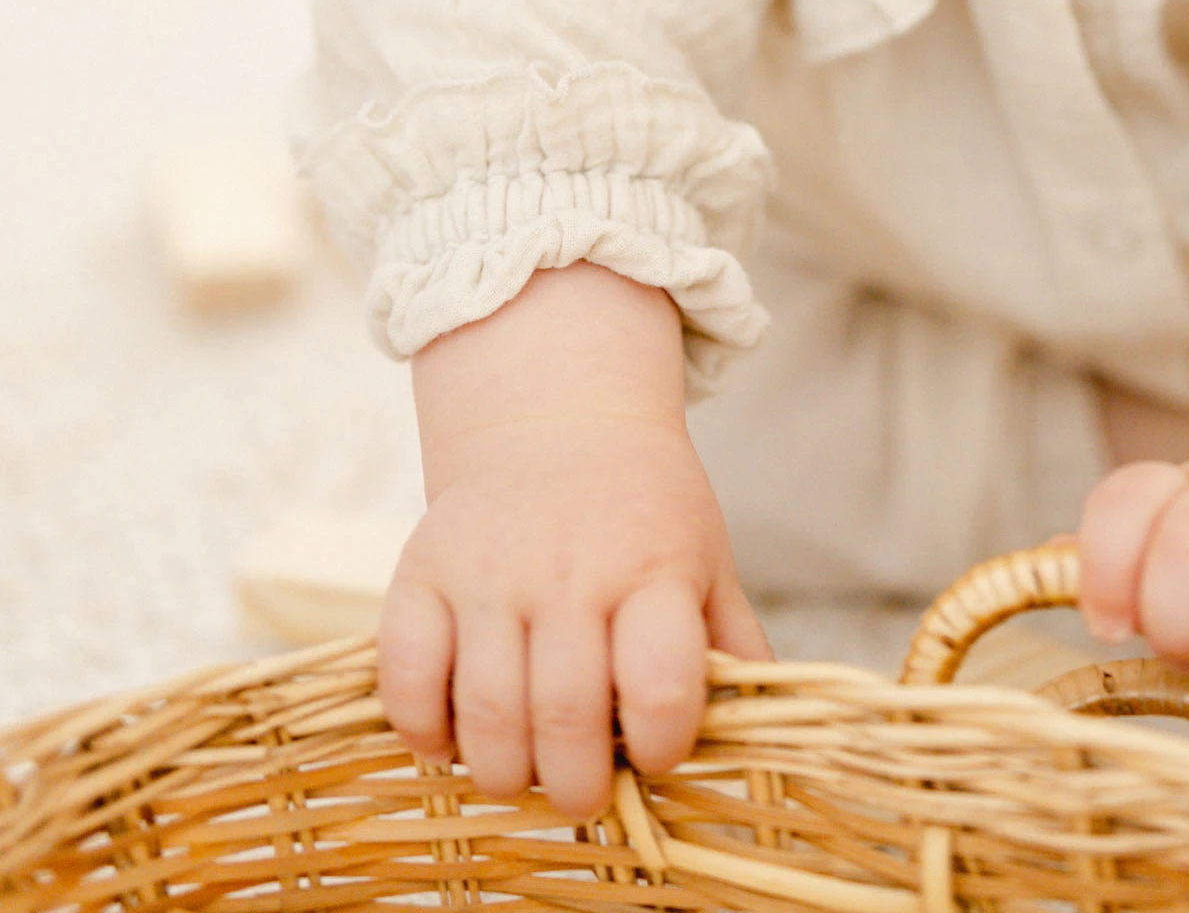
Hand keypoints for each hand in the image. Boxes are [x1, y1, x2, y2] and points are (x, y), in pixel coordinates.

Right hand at [378, 267, 769, 818]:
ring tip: (526, 767)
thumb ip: (729, 645)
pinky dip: (425, 731)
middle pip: (566, 718)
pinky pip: (406, 680)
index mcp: (653, 568)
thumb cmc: (643, 510)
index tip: (654, 752)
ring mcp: (489, 570)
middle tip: (583, 789)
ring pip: (486, 717)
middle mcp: (570, 568)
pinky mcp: (421, 571)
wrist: (557, 417)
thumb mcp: (705, 560)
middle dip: (577, 786)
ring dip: (506, 772)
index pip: (660, 686)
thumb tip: (764, 727)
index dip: (660, 745)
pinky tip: (455, 734)